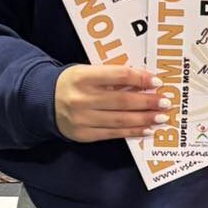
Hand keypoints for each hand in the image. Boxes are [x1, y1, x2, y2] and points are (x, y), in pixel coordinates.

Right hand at [53, 64, 167, 142]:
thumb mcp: (87, 72)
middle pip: (122, 101)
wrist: (42, 102)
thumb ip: (111, 76)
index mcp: (83, 77)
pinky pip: (113, 134)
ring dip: (144, 119)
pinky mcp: (83, 135)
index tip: (156, 81)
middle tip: (165, 102)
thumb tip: (143, 80)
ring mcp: (82, 119)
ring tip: (161, 117)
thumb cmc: (72, 83)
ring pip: (120, 120)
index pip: (118, 75)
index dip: (139, 78)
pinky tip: (146, 129)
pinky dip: (132, 132)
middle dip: (147, 102)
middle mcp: (82, 99)